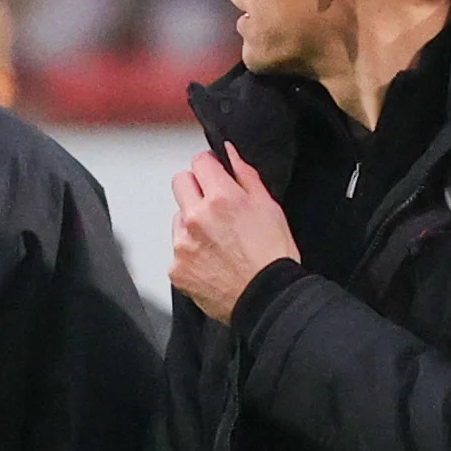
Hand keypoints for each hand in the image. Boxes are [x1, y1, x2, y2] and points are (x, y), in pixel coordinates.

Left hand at [170, 144, 298, 324]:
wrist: (268, 298)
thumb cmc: (273, 256)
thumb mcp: (269, 207)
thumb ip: (245, 175)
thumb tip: (229, 152)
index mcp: (220, 198)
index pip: (199, 162)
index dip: (210, 167)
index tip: (216, 176)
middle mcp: (196, 217)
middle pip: (180, 182)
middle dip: (195, 188)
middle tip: (215, 206)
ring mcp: (182, 244)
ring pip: (177, 217)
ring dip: (191, 222)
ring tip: (218, 240)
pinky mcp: (176, 268)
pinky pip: (177, 250)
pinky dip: (190, 253)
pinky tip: (211, 261)